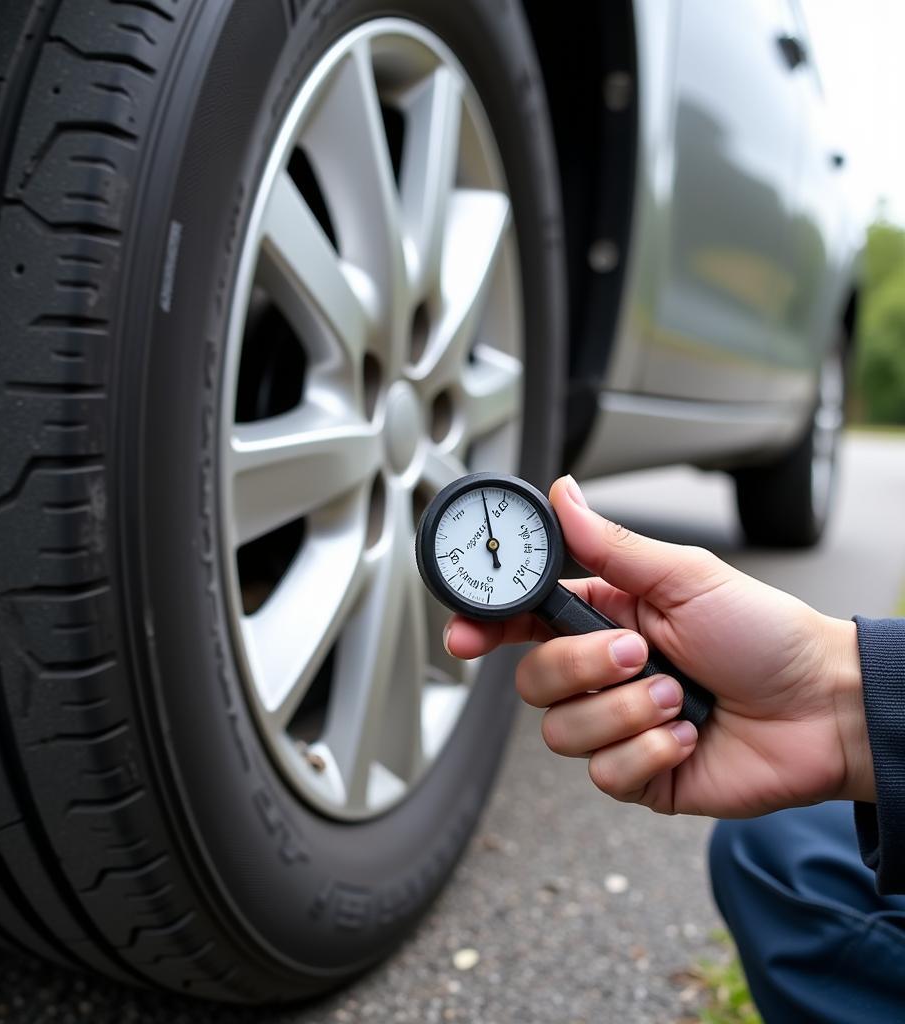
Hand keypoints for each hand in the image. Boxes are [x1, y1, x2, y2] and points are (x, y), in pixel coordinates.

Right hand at [444, 476, 872, 816]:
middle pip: (532, 679)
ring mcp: (616, 725)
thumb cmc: (763, 634)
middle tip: (639, 653)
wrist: (823, 709)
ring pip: (562, 731)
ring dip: (627, 712)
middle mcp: (601, 672)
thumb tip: (562, 494)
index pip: (522, 619)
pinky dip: (651, 752)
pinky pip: (604, 773)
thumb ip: (610, 544)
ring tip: (678, 697)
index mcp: (604, 616)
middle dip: (583, 667)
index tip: (464, 635)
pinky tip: (688, 737)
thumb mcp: (685, 575)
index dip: (484, 627)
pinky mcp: (638, 773)